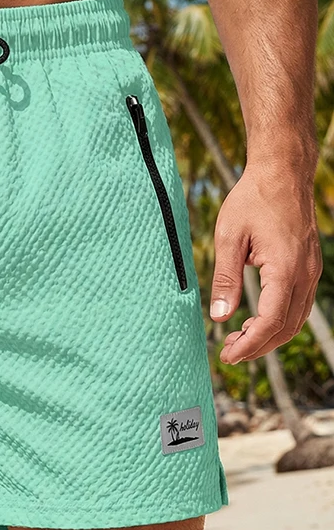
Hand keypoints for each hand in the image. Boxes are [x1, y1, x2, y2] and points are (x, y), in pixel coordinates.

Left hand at [210, 159, 321, 364]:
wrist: (283, 173)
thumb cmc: (253, 200)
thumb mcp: (229, 238)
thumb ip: (225, 279)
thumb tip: (218, 317)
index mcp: (285, 269)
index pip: (270, 322)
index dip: (249, 345)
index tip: (227, 356)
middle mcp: (305, 274)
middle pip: (286, 328)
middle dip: (258, 347)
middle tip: (228, 353)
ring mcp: (311, 271)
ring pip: (296, 320)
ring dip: (269, 336)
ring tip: (238, 341)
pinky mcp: (308, 267)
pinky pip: (299, 305)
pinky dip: (279, 321)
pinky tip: (255, 321)